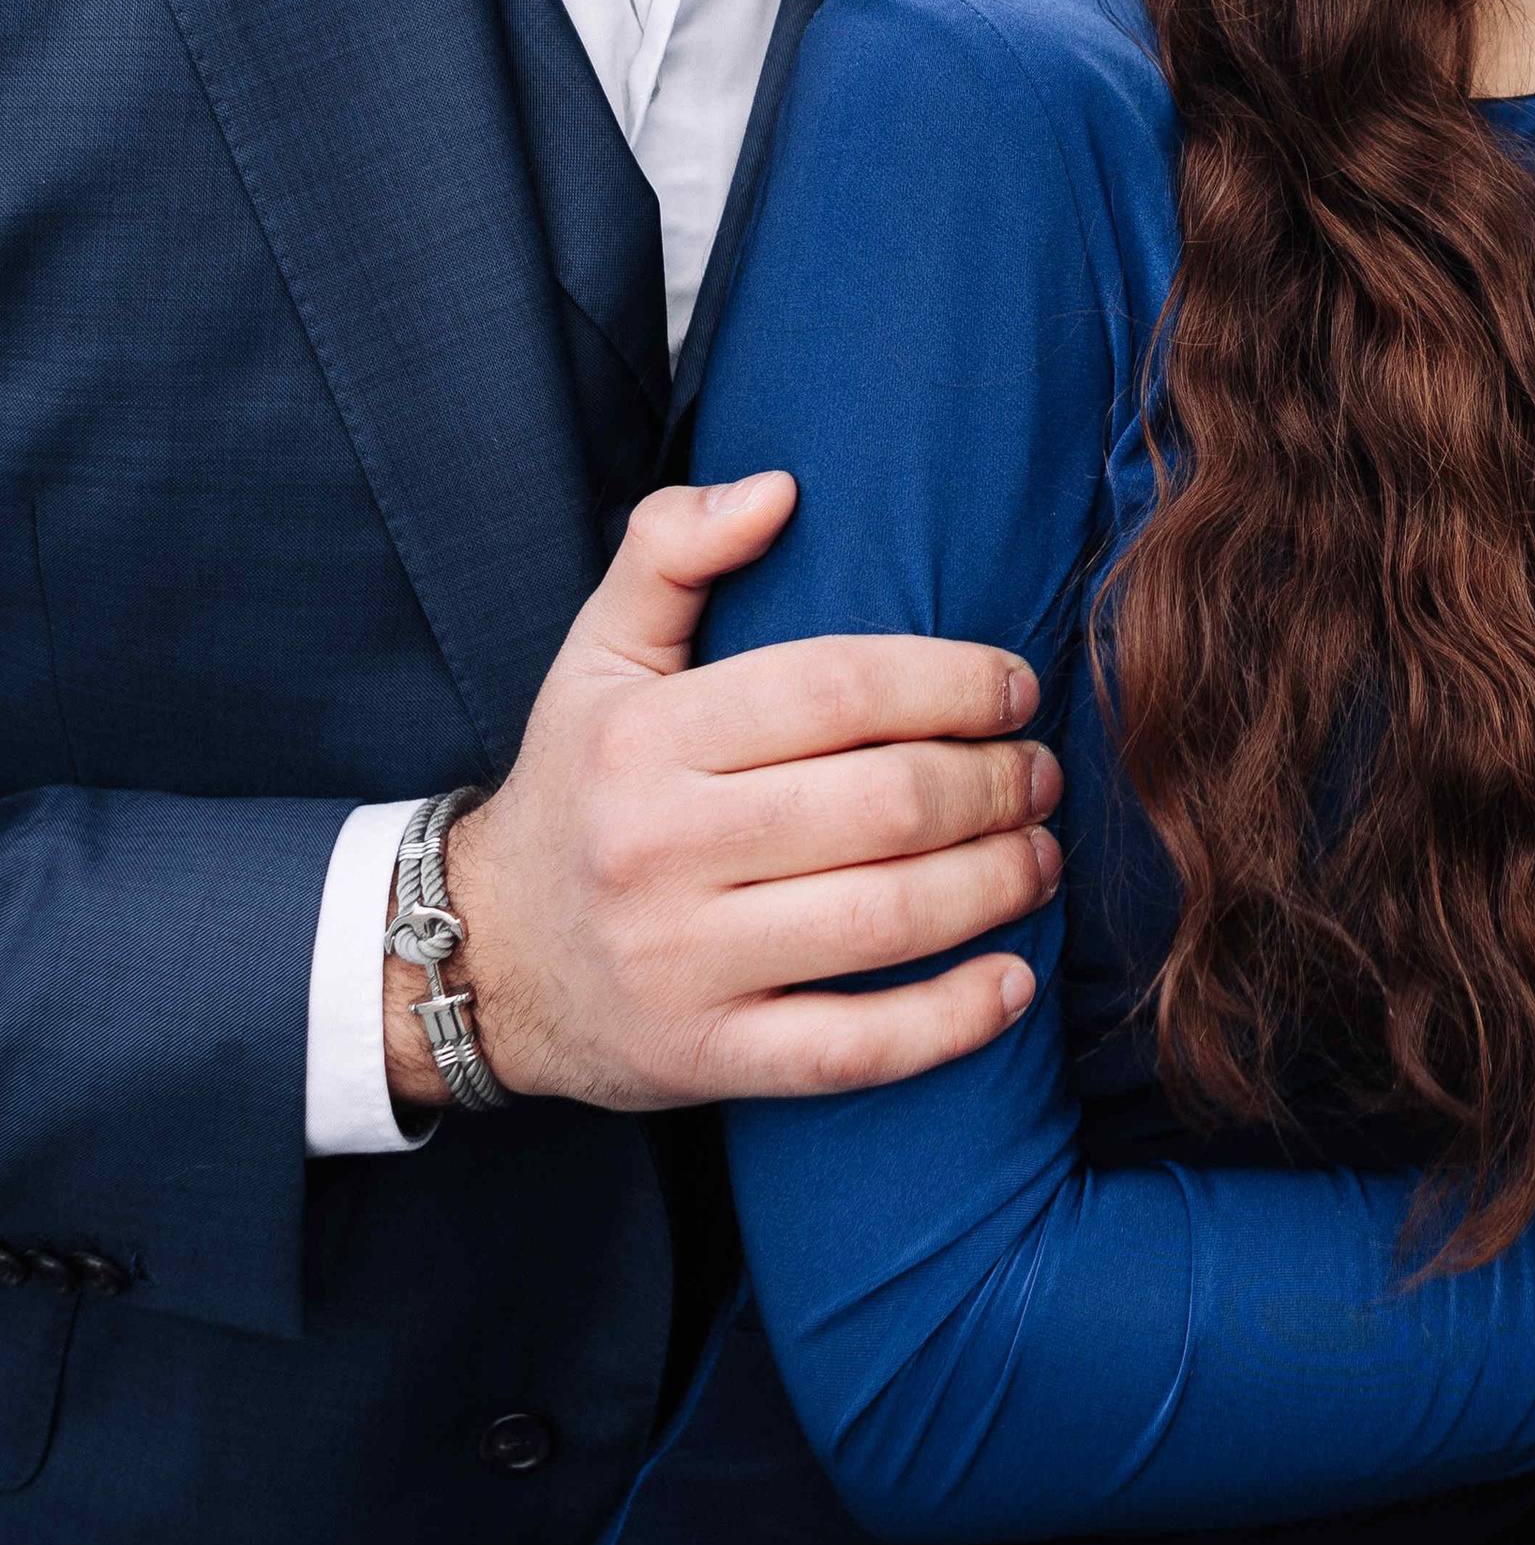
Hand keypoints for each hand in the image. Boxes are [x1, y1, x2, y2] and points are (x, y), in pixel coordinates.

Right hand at [384, 475, 1062, 1113]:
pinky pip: (854, 1049)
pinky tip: (1015, 983)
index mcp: (645, 735)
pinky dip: (952, 1020)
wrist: (481, 955)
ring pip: (887, 919)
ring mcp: (682, 962)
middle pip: (884, 803)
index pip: (839, 687)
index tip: (1016, 688)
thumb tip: (779, 487)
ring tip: (1042, 856)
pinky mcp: (705, 1057)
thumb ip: (672, 548)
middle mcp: (657, 847)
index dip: (954, 682)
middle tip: (1041, 776)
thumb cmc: (578, 785)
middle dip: (995, 784)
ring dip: (998, 884)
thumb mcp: (598, 655)